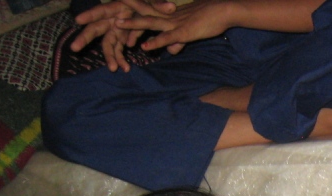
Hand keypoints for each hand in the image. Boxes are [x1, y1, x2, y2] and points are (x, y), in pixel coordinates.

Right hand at [72, 0, 173, 69]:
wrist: (154, 14)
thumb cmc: (150, 6)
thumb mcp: (153, 5)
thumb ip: (160, 5)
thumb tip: (172, 7)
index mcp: (117, 7)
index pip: (101, 10)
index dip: (90, 15)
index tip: (78, 20)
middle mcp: (112, 19)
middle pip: (95, 28)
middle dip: (84, 38)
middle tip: (74, 48)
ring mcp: (115, 30)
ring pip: (106, 44)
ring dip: (108, 56)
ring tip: (112, 68)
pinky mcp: (120, 39)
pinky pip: (117, 50)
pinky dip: (119, 59)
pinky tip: (124, 69)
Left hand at [115, 0, 234, 54]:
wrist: (225, 11)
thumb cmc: (210, 19)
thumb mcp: (190, 32)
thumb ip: (178, 41)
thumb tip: (170, 50)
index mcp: (167, 14)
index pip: (144, 12)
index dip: (128, 12)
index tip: (112, 12)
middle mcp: (167, 15)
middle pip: (140, 11)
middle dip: (122, 11)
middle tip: (106, 8)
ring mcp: (174, 22)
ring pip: (149, 22)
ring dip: (133, 24)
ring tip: (117, 24)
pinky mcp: (184, 32)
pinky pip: (167, 37)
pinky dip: (156, 42)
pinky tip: (145, 47)